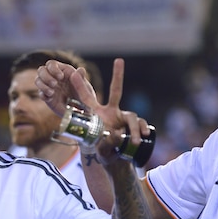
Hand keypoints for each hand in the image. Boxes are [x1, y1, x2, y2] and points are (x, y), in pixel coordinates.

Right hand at [35, 61, 94, 117]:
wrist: (82, 114)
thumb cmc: (86, 100)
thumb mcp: (86, 91)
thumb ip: (82, 80)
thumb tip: (80, 70)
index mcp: (64, 72)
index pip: (52, 64)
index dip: (53, 68)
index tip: (61, 77)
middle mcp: (55, 78)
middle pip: (41, 70)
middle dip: (45, 76)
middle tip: (54, 84)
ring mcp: (50, 87)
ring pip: (37, 80)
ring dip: (42, 85)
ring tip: (52, 93)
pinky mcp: (47, 97)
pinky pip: (40, 93)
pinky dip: (43, 95)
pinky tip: (50, 99)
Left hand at [37, 58, 151, 164]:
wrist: (113, 157)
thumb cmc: (101, 148)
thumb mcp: (100, 147)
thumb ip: (106, 142)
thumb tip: (116, 134)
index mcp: (96, 114)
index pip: (87, 98)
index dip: (81, 86)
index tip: (73, 72)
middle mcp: (110, 111)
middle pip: (116, 90)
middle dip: (117, 75)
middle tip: (119, 60)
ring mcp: (123, 117)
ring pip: (131, 117)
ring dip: (133, 130)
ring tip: (134, 141)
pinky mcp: (133, 125)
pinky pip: (140, 124)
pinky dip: (142, 130)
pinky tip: (144, 136)